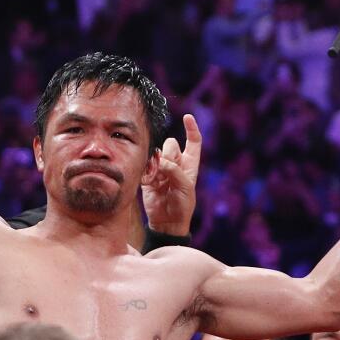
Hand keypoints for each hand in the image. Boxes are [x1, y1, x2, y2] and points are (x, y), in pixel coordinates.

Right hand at [141, 114, 200, 235]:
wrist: (167, 222)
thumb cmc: (182, 205)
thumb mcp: (184, 187)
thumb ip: (174, 170)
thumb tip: (159, 160)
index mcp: (189, 164)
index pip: (193, 141)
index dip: (191, 128)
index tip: (187, 117)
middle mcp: (176, 164)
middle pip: (170, 144)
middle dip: (168, 154)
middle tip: (167, 170)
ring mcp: (161, 170)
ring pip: (156, 153)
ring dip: (157, 164)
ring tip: (159, 180)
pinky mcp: (148, 177)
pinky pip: (145, 166)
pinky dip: (147, 172)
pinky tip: (151, 183)